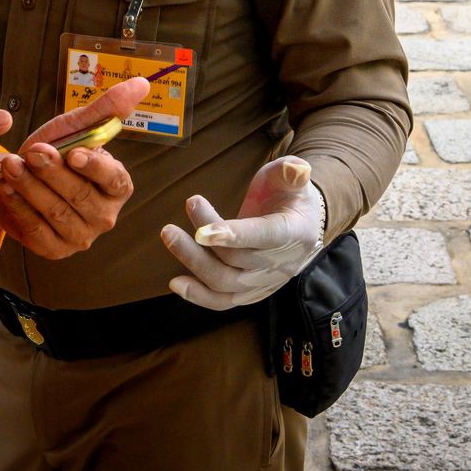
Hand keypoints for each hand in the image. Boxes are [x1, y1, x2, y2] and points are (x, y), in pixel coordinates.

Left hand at [0, 78, 144, 259]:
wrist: (18, 177)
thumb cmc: (54, 152)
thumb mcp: (76, 127)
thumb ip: (107, 108)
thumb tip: (142, 83)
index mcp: (117, 186)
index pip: (114, 180)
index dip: (95, 168)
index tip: (73, 153)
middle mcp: (104, 216)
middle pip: (80, 196)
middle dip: (52, 172)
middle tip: (31, 151)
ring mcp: (80, 237)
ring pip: (56, 213)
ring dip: (31, 187)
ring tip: (11, 164)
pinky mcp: (53, 249)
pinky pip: (36, 230)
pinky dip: (19, 207)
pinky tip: (6, 187)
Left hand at [161, 156, 324, 310]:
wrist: (301, 225)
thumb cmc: (289, 195)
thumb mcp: (291, 177)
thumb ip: (291, 172)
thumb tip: (296, 169)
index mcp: (294, 232)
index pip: (264, 237)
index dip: (234, 235)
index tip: (201, 231)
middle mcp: (280, 263)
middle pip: (237, 261)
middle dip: (202, 243)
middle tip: (171, 224)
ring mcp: (264, 281)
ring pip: (225, 282)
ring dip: (193, 264)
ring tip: (169, 236)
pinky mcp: (249, 291)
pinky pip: (224, 301)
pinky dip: (200, 296)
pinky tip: (175, 283)